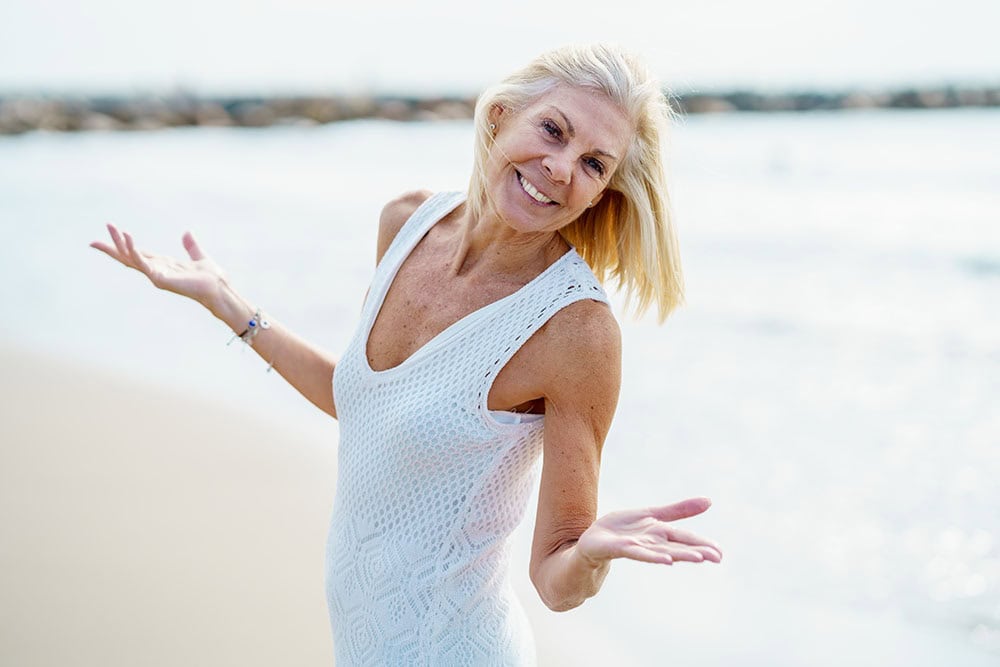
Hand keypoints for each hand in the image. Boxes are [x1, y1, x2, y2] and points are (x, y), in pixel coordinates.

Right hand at [90, 223, 229, 310]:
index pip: (137, 254)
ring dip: (119, 244)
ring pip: (131, 258)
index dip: (123, 246)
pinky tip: (127, 237)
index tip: (108, 237)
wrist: (219, 289)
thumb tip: (187, 233)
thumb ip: (191, 245)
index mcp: (162, 265)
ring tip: (111, 228)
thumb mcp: (198, 256)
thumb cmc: (211, 278)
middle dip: (112, 248)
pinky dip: (134, 250)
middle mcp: (156, 270)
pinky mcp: (160, 278)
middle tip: (92, 241)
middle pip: (128, 258)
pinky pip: (143, 262)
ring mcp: (156, 275)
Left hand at [576, 497, 721, 565]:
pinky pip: (637, 552)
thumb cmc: (623, 529)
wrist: (593, 540)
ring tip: (698, 558)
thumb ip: (678, 510)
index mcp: (660, 534)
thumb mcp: (652, 514)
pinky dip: (652, 556)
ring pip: (661, 551)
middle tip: (717, 558)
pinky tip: (666, 561)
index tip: (721, 553)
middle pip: (677, 547)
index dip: (702, 544)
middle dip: (697, 552)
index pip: (685, 539)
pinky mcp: (620, 547)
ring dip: (679, 555)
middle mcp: (651, 543)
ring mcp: (637, 546)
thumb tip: (709, 501)